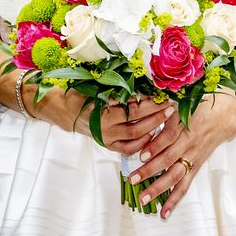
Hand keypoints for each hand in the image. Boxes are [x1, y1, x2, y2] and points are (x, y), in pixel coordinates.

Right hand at [35, 92, 171, 153]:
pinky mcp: (108, 145)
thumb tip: (144, 86)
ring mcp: (107, 139)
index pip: (132, 108)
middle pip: (137, 124)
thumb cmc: (81, 95)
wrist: (64, 111)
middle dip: (156, 116)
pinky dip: (142, 143)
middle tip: (170, 107)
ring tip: (165, 119)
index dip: (150, 104)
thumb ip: (117, 90)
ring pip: (135, 138)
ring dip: (152, 129)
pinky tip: (152, 133)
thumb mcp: (96, 88)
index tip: (163, 96)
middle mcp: (105, 128)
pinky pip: (128, 149)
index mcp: (101, 112)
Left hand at [125, 102, 235, 218]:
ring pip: (175, 176)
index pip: (169, 138)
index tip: (141, 154)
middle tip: (133, 179)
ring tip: (143, 199)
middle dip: (150, 171)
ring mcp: (193, 157)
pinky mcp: (196, 166)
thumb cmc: (201, 105)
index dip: (155, 146)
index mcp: (185, 125)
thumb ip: (164, 108)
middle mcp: (189, 144)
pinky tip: (164, 212)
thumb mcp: (182, 102)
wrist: (226, 115)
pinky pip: (185, 185)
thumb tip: (143, 110)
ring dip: (159, 189)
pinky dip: (174, 199)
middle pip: (169, 160)